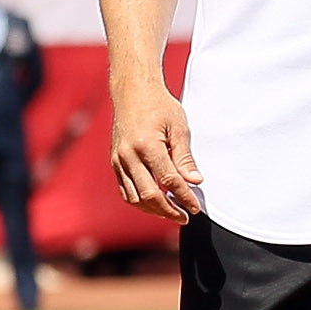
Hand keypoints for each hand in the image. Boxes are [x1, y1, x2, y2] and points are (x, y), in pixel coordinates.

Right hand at [109, 80, 202, 221]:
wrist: (132, 93)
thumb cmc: (159, 107)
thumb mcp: (179, 128)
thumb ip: (185, 157)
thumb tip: (195, 181)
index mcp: (147, 146)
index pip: (169, 180)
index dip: (184, 197)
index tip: (196, 208)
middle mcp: (128, 156)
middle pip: (149, 195)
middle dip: (169, 210)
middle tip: (186, 216)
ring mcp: (118, 160)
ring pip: (134, 197)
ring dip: (154, 210)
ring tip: (173, 212)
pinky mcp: (114, 162)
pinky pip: (125, 190)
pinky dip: (140, 201)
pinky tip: (155, 203)